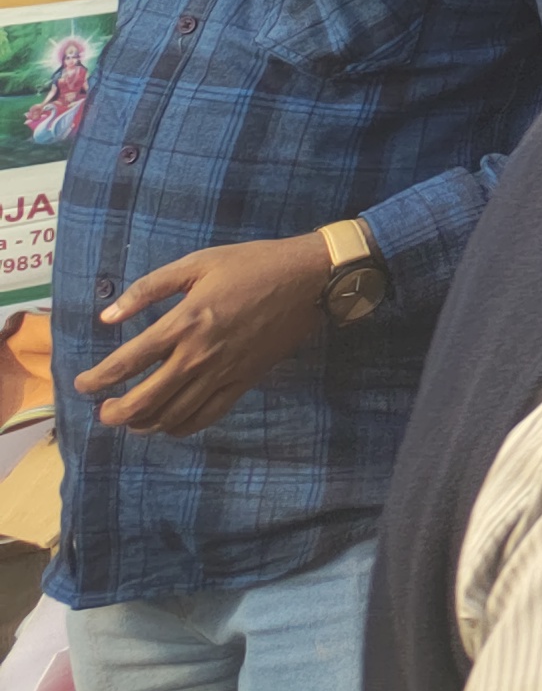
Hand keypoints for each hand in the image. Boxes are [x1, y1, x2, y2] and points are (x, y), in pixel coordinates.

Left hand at [79, 235, 333, 434]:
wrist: (309, 279)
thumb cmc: (253, 264)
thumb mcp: (199, 262)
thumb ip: (150, 289)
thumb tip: (108, 317)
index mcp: (184, 321)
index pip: (128, 362)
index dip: (97, 379)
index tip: (82, 385)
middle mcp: (199, 354)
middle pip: (144, 400)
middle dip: (115, 412)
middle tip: (103, 412)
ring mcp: (222, 372)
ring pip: (172, 415)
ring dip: (143, 424)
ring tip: (130, 421)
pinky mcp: (243, 381)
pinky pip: (206, 416)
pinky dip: (181, 428)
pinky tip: (169, 425)